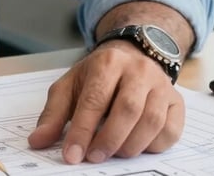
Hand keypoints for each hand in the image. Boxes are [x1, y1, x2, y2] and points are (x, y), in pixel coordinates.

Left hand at [28, 42, 184, 164]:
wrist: (130, 56)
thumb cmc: (97, 76)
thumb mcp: (71, 86)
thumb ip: (54, 114)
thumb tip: (37, 141)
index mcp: (107, 62)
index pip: (95, 99)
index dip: (83, 131)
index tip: (71, 155)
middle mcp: (138, 69)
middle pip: (127, 109)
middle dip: (109, 140)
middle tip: (93, 158)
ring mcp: (161, 85)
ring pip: (151, 121)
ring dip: (130, 145)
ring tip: (113, 153)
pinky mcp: (177, 101)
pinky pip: (170, 131)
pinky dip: (153, 145)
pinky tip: (137, 145)